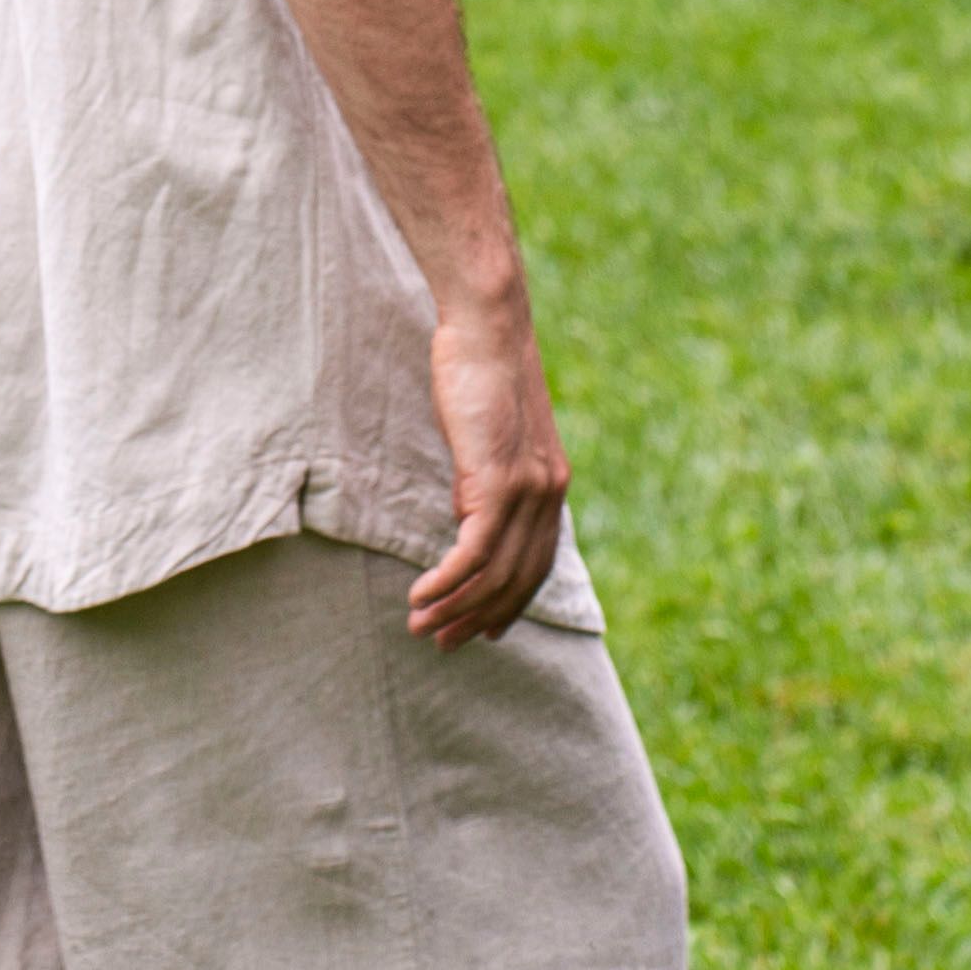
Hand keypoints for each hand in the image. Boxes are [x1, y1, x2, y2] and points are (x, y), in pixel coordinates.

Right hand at [412, 281, 571, 644]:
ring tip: (419, 625)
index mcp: (551, 484)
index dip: (509, 603)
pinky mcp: (497, 482)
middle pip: (516, 580)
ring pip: (493, 574)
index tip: (482, 630)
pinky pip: (472, 553)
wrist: (488, 327)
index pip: (536, 564)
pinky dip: (445, 582)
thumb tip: (465, 512)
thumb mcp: (490, 434)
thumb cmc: (479, 371)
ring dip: (453, 607)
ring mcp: (527, 490)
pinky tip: (420, 595)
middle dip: (477, 618)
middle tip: (441, 642)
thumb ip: (487, 476)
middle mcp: (548, 494)